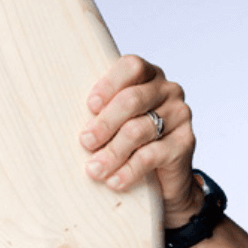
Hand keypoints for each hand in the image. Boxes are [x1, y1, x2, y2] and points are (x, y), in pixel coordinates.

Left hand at [79, 55, 202, 227]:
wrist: (161, 177)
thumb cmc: (127, 142)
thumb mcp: (111, 123)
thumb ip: (97, 113)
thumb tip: (61, 119)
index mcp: (147, 76)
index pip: (131, 66)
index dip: (109, 84)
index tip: (90, 105)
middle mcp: (167, 90)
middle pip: (132, 100)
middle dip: (103, 124)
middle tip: (84, 142)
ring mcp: (179, 115)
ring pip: (138, 130)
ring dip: (111, 153)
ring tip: (93, 170)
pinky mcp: (185, 142)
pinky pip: (152, 155)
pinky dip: (128, 170)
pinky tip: (113, 181)